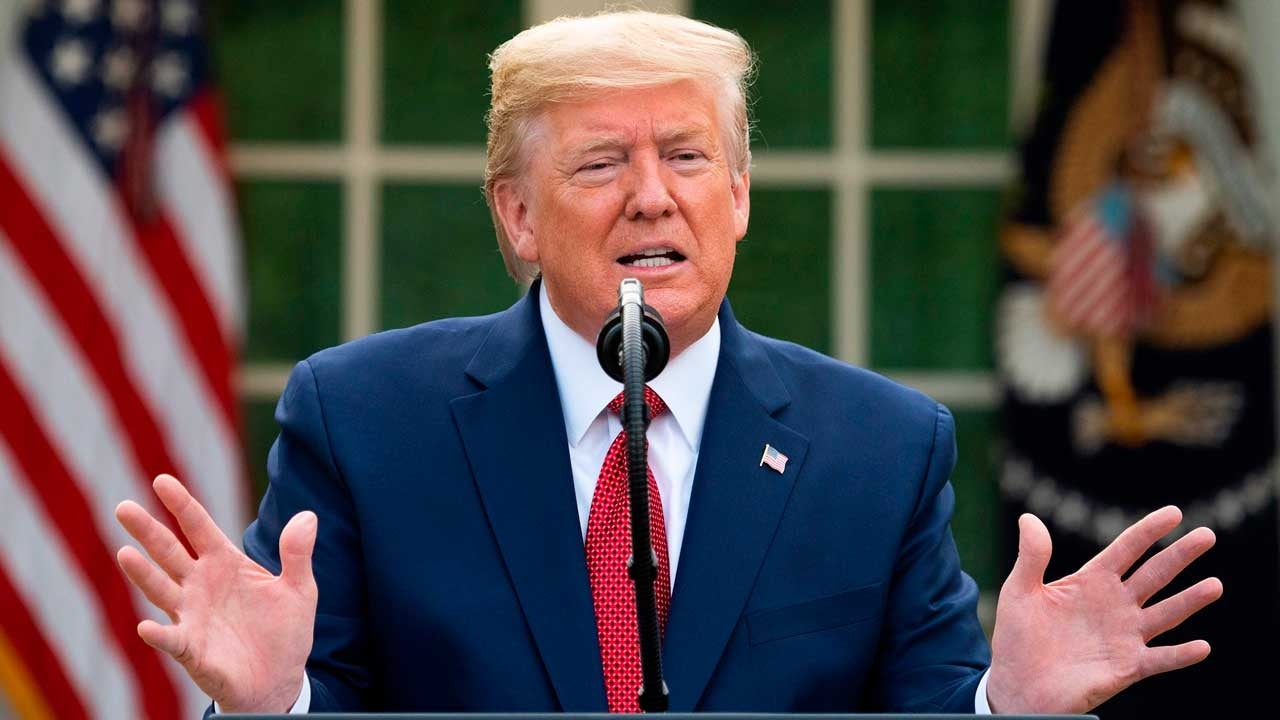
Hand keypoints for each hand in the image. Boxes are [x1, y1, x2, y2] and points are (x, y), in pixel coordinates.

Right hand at [115, 474, 317, 712]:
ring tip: (125, 553)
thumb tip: (308, 516)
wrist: (281, 679)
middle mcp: (201, 585)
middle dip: (147, 530)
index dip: (182, 504)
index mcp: (225, 563)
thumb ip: (298, 554)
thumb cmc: (284, 631)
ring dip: (143, 574)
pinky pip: (172, 640)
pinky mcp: (192, 650)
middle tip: (122, 507)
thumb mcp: (299, 589)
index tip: (161, 480)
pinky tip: (146, 627)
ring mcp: (192, 616)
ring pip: (161, 590)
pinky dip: (159, 635)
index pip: (199, 527)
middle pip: (169, 552)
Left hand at [985, 506, 1221, 713]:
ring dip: (1189, 601)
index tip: (1174, 513)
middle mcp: (1115, 605)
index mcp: (1091, 582)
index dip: (1149, 531)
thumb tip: (1028, 518)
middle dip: (1180, 555)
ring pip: (1165, 614)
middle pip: (1154, 575)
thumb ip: (1032, 557)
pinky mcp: (1126, 667)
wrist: (1017, 686)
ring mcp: (1124, 636)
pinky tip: (1201, 647)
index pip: (1126, 550)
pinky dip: (1180, 655)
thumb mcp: (1020, 591)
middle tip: (1207, 535)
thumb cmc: (1018, 637)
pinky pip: (1159, 659)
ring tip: (1215, 584)